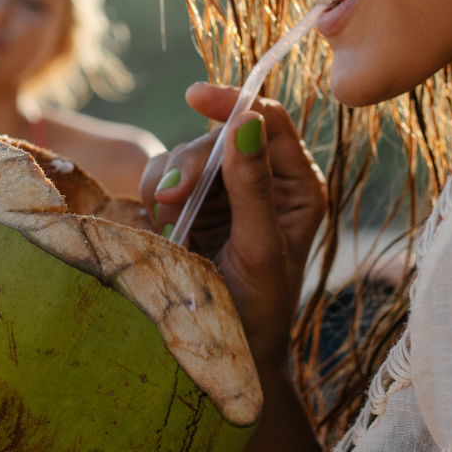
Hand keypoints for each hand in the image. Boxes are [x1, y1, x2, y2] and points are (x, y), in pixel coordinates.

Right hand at [140, 85, 325, 365]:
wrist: (229, 354)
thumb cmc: (258, 310)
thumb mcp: (260, 248)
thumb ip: (253, 187)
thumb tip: (246, 121)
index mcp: (298, 185)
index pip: (269, 120)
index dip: (234, 101)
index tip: (195, 97)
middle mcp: (264, 180)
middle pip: (219, 135)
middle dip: (191, 162)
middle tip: (169, 199)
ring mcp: (226, 192)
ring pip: (186, 154)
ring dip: (168, 180)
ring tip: (168, 222)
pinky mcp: (192, 207)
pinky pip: (163, 177)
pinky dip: (154, 194)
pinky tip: (162, 224)